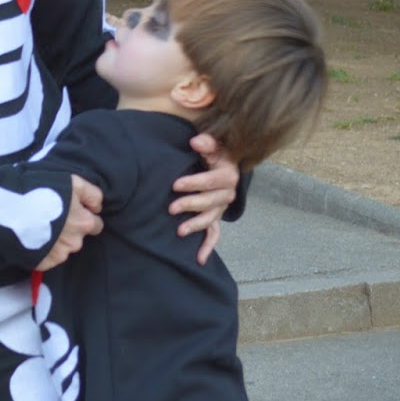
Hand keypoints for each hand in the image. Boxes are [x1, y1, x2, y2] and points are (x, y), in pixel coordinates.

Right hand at [35, 174, 103, 270]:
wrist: (9, 208)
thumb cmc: (41, 190)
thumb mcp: (72, 181)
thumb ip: (91, 194)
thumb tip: (97, 208)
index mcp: (84, 222)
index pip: (96, 223)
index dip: (85, 214)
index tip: (72, 208)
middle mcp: (75, 241)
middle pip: (78, 237)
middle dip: (71, 229)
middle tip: (53, 217)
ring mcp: (59, 254)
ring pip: (63, 248)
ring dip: (56, 240)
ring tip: (39, 226)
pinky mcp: (43, 263)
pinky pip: (48, 257)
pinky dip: (43, 249)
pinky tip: (32, 237)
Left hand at [170, 131, 239, 264]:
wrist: (223, 165)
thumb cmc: (214, 154)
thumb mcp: (213, 146)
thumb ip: (206, 143)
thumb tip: (195, 142)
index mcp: (228, 175)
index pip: (212, 181)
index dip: (194, 183)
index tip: (175, 185)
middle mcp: (227, 194)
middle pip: (210, 203)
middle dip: (190, 205)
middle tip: (171, 208)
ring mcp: (221, 208)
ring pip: (211, 219)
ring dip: (196, 225)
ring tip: (180, 231)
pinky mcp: (216, 218)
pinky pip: (214, 234)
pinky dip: (207, 247)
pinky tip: (199, 259)